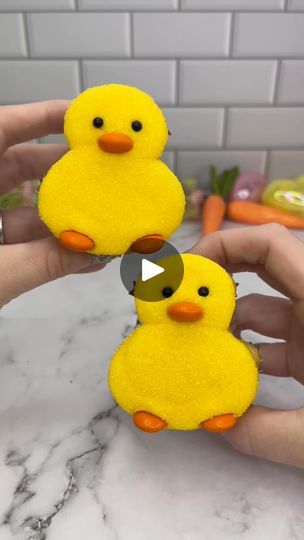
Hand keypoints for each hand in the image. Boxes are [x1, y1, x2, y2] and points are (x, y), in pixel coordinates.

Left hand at [0, 101, 103, 307]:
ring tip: (103, 220)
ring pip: (17, 205)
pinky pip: (10, 235)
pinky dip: (40, 244)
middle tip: (104, 172)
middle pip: (14, 164)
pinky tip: (77, 256)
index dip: (40, 116)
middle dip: (62, 170)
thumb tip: (98, 253)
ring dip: (58, 215)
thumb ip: (45, 263)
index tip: (82, 117)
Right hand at [191, 224, 303, 467]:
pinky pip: (273, 344)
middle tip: (177, 302)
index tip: (186, 273)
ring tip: (190, 348)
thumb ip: (266, 434)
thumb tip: (215, 426)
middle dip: (216, 280)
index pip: (271, 245)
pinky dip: (247, 355)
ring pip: (262, 310)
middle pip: (261, 267)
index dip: (225, 245)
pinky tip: (224, 379)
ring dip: (227, 326)